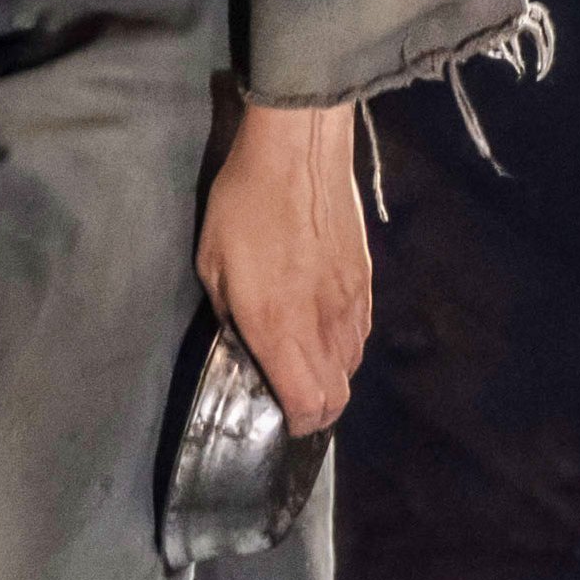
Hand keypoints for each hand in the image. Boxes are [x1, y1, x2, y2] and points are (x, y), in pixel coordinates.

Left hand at [198, 100, 369, 429]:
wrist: (299, 155)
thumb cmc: (242, 207)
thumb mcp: (212, 265)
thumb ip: (230, 316)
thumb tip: (247, 345)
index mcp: (280, 326)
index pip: (308, 401)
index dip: (298, 423)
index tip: (282, 423)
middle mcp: (324, 323)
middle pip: (339, 394)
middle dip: (318, 411)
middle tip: (293, 405)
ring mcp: (352, 302)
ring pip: (353, 364)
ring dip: (332, 378)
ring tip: (305, 370)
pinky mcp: (367, 280)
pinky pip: (362, 332)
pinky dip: (345, 347)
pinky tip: (324, 334)